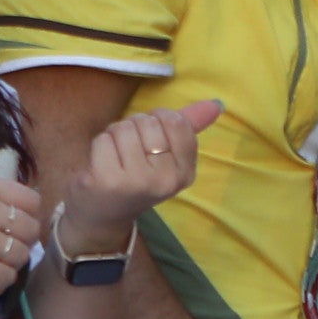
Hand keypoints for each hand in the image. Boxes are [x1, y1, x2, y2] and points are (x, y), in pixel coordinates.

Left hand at [61, 95, 219, 245]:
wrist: (104, 216)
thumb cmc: (137, 177)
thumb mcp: (168, 155)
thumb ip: (190, 126)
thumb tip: (218, 103)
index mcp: (185, 173)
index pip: (175, 121)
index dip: (158, 119)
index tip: (151, 138)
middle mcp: (166, 180)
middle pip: (148, 122)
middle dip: (135, 127)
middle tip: (131, 153)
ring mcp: (137, 182)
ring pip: (124, 128)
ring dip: (115, 135)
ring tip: (116, 156)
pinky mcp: (107, 181)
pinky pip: (103, 139)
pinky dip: (99, 145)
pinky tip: (102, 164)